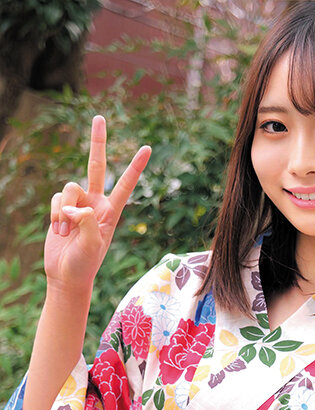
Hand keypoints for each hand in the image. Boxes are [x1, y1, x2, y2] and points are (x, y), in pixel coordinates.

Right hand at [44, 115, 150, 294]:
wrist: (66, 275)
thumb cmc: (84, 264)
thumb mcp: (92, 244)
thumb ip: (86, 221)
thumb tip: (74, 205)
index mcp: (112, 212)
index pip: (125, 184)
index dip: (135, 166)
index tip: (147, 148)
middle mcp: (96, 203)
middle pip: (96, 165)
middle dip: (98, 141)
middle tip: (100, 117)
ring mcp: (77, 204)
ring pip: (69, 187)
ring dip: (63, 210)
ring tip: (66, 232)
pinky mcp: (60, 207)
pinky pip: (56, 198)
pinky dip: (55, 213)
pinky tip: (58, 230)